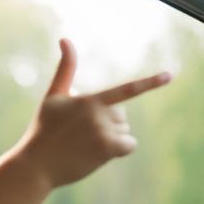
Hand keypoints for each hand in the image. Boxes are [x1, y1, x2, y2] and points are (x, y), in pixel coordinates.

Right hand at [18, 38, 170, 189]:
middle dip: (107, 124)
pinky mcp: (106, 149)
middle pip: (122, 116)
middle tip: (79, 136)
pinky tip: (98, 153)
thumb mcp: (53, 97)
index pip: (125, 90)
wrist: (34, 165)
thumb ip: (65, 69)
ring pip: (125, 131)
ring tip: (84, 146)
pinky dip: (119, 149)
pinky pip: (128, 145)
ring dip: (110, 139)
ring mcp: (103, 132)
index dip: (150, 83)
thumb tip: (65, 38)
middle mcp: (99, 115)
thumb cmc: (43, 130)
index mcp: (89, 100)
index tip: (170, 76)